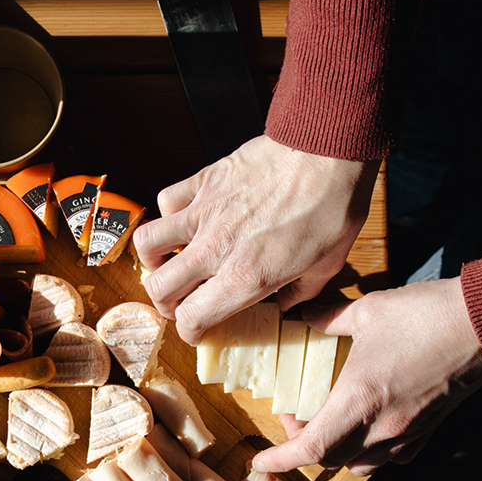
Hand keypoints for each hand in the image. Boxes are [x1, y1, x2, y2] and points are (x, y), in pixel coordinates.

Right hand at [133, 135, 379, 344]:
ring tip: (169, 261)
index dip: (189, 330)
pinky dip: (169, 213)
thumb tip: (286, 302)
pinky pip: (166, 200)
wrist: (328, 151)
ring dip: (154, 259)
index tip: (196, 328)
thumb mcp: (327, 265)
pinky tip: (185, 218)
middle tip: (178, 300)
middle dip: (165, 302)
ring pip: (147, 243)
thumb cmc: (334, 205)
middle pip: (159, 288)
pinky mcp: (205, 181)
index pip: (192, 318)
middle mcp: (216, 249)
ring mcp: (205, 213)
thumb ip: (300, 291)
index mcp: (246, 278)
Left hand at [252, 278, 481, 475]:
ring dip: (336, 452)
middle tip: (294, 416)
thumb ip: (327, 318)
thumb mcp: (366, 311)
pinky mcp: (429, 430)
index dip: (279, 460)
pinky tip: (369, 427)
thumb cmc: (425, 316)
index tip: (258, 462)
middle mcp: (382, 427)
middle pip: (330, 459)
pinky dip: (371, 451)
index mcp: (359, 400)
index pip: (310, 448)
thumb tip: (303, 316)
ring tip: (328, 423)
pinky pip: (392, 458)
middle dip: (303, 446)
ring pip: (360, 464)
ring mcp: (408, 432)